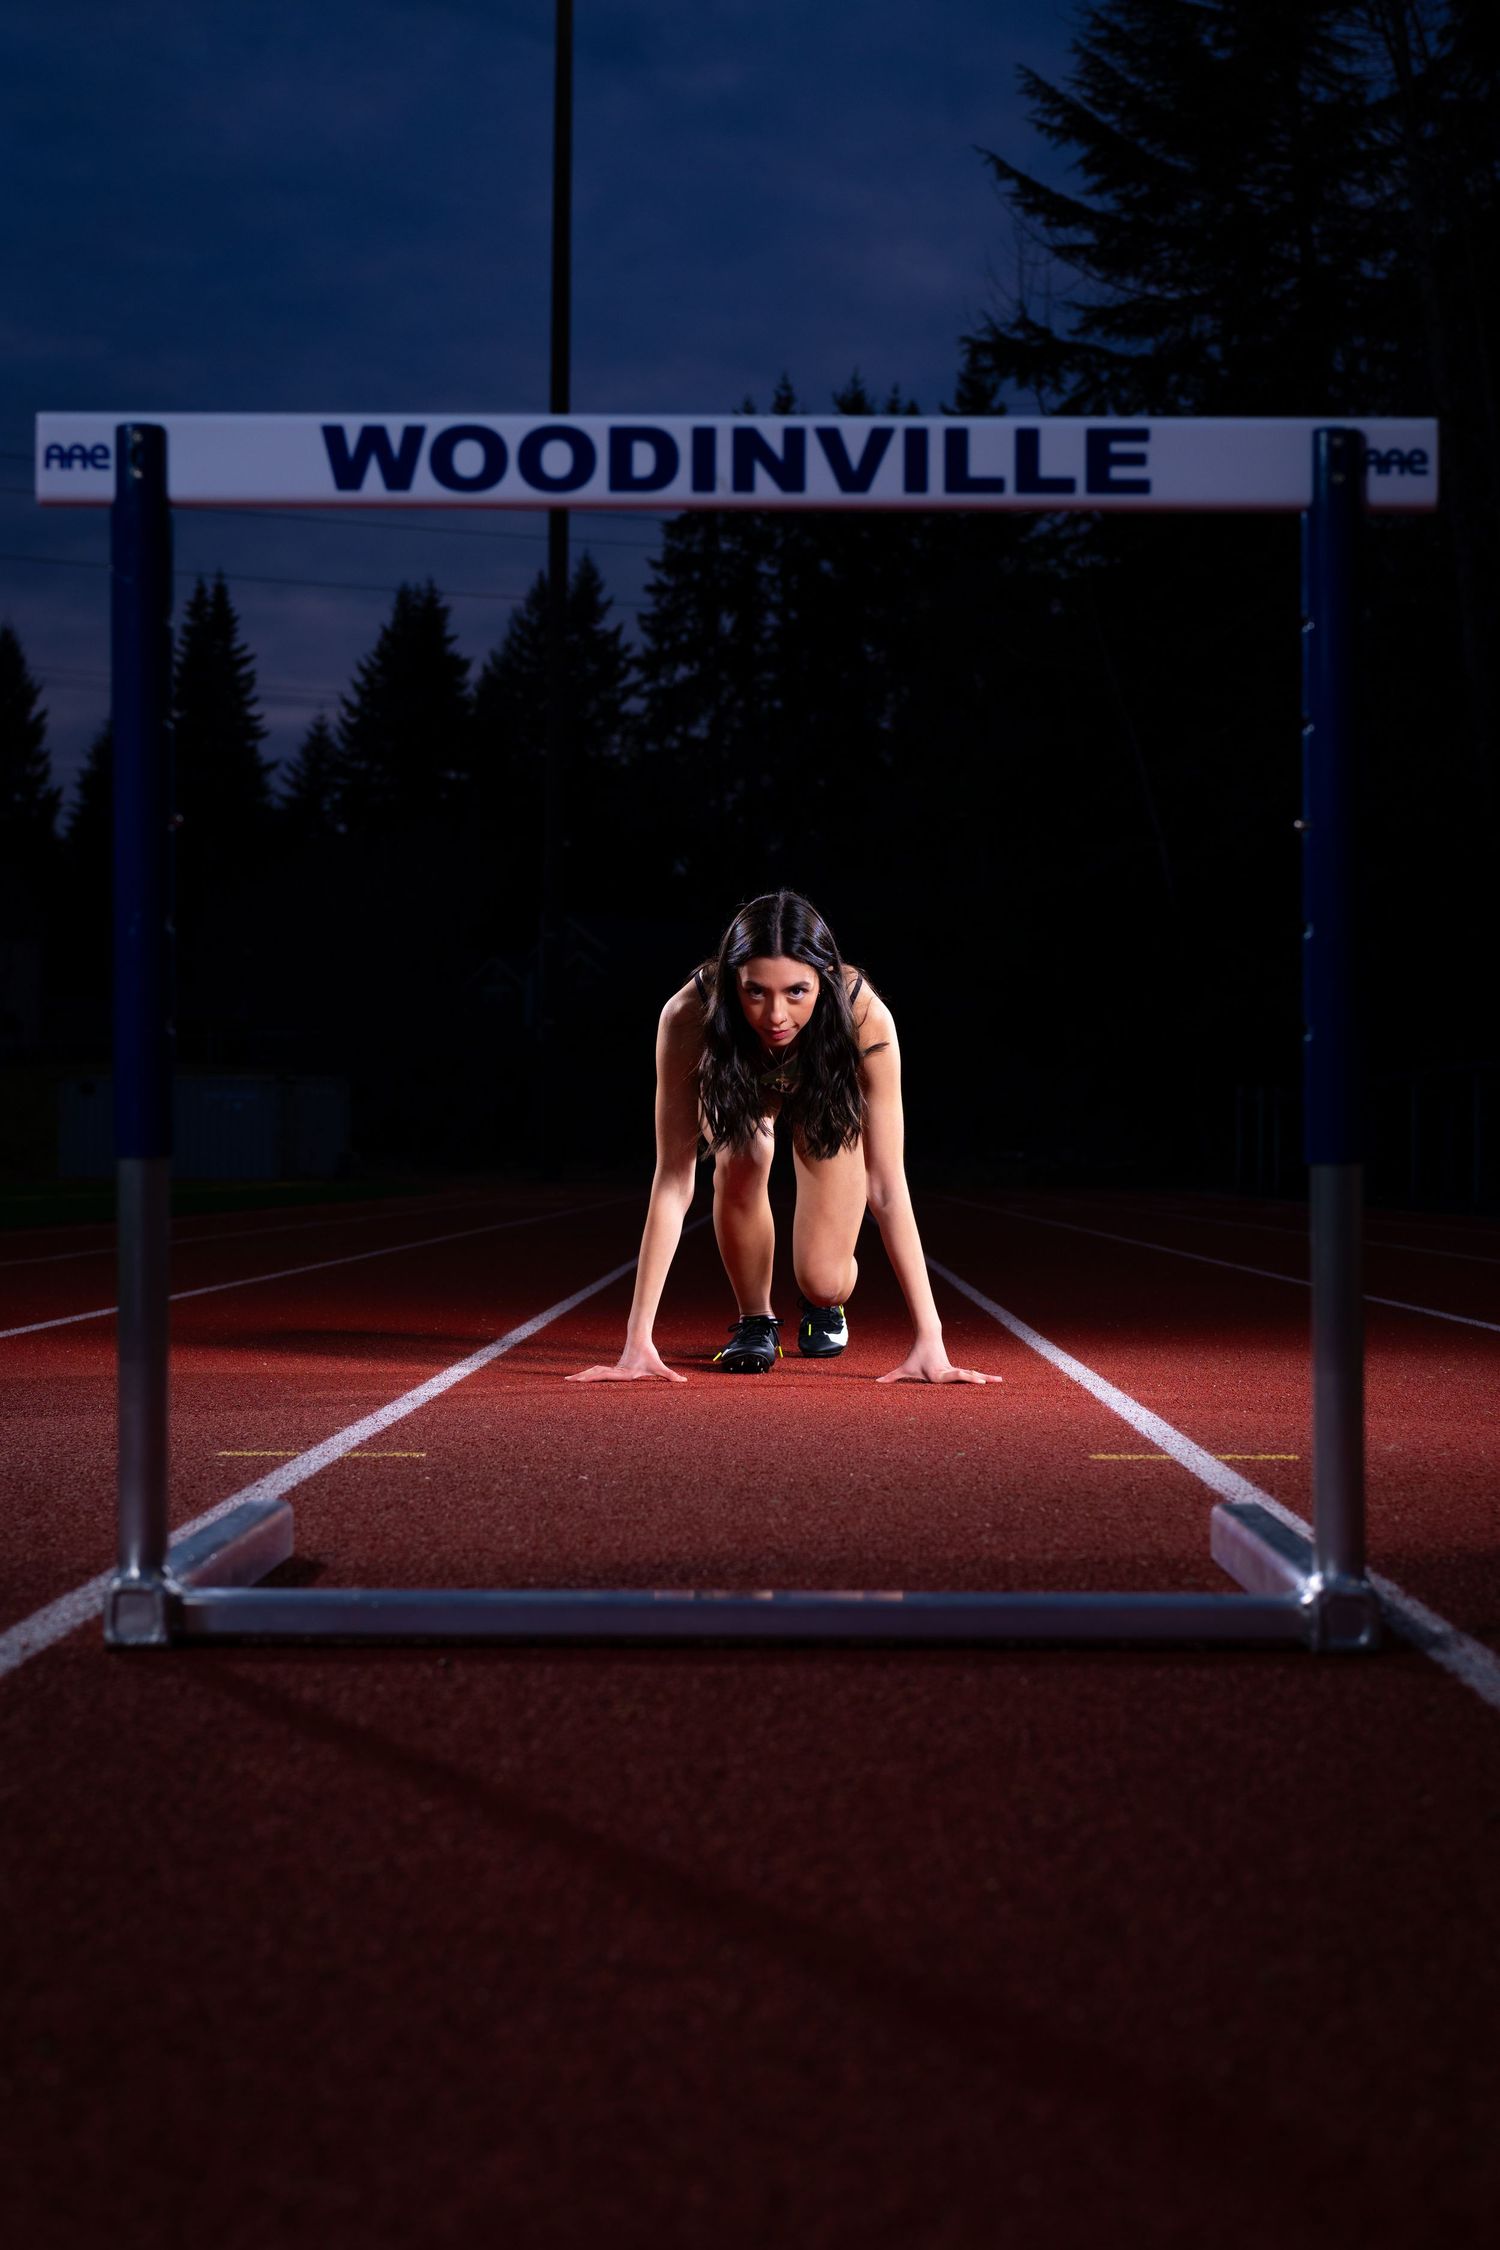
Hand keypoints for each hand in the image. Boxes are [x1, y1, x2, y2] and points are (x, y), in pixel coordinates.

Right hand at [566, 1341, 686, 1383]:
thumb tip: (684, 1381)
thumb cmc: (649, 1354)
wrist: (640, 1338)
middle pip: (595, 1373)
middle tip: (567, 1380)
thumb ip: (671, 1375)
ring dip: (583, 1376)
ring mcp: (612, 1369)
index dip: (592, 1378)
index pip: (604, 1376)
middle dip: (581, 1377)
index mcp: (622, 1372)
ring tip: (569, 1380)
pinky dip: (589, 1375)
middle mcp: (615, 1370)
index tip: (581, 1380)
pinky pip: (598, 1372)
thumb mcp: (659, 1367)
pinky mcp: (613, 1369)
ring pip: (595, 1372)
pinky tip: (582, 1378)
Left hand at [876, 1341, 994, 1384]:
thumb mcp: (904, 1368)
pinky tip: (992, 1380)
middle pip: (966, 1375)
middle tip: (995, 1381)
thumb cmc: (915, 1356)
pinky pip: (970, 1374)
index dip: (966, 1377)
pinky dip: (981, 1377)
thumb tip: (877, 1382)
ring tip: (1001, 1380)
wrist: (928, 1338)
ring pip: (971, 1374)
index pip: (954, 1376)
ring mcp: (954, 1370)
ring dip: (986, 1377)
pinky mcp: (956, 1370)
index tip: (977, 1380)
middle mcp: (949, 1373)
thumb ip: (891, 1376)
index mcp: (939, 1375)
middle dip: (980, 1379)